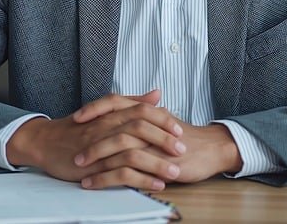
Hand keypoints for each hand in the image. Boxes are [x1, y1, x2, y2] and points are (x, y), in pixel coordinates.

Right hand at [6, 90, 186, 190]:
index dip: (162, 120)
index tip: (180, 129)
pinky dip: (140, 179)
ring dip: (155, 162)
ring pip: (131, 151)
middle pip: (139, 128)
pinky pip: (120, 173)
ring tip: (174, 172)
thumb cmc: (77, 128)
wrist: (45, 142)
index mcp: (111, 112)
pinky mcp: (94, 166)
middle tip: (182, 149)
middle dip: (163, 139)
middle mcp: (105, 126)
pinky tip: (155, 184)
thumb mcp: (106, 111)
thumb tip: (157, 94)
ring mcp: (99, 146)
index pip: (142, 111)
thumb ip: (132, 102)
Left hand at [75, 117, 242, 187]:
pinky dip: (108, 177)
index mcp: (146, 112)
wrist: (212, 149)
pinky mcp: (156, 163)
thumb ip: (144, 114)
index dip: (95, 109)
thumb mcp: (162, 121)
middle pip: (112, 127)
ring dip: (96, 161)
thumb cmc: (186, 137)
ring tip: (80, 171)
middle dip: (90, 140)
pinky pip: (127, 170)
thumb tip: (124, 112)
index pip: (115, 103)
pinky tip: (96, 183)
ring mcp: (152, 144)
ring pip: (118, 149)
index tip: (77, 118)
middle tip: (74, 152)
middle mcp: (148, 125)